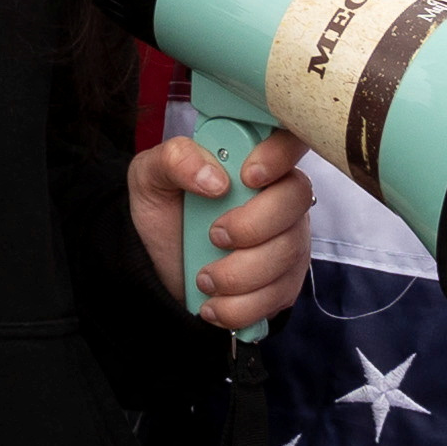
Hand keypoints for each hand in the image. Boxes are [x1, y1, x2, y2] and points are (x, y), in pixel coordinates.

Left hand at [133, 129, 314, 331]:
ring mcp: (289, 238)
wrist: (159, 268)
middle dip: (253, 225)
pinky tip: (214, 303)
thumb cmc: (164, 213)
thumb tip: (214, 178)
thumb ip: (173, 159)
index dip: (278, 155)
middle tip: (214, 236)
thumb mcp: (150, 177)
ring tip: (204, 278)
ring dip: (239, 273)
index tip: (247, 176)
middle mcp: (280, 195)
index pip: (288, 139)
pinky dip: (240, 306)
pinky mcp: (286, 281)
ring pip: (288, 252)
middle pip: (295, 199)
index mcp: (251, 158)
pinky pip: (279, 295)